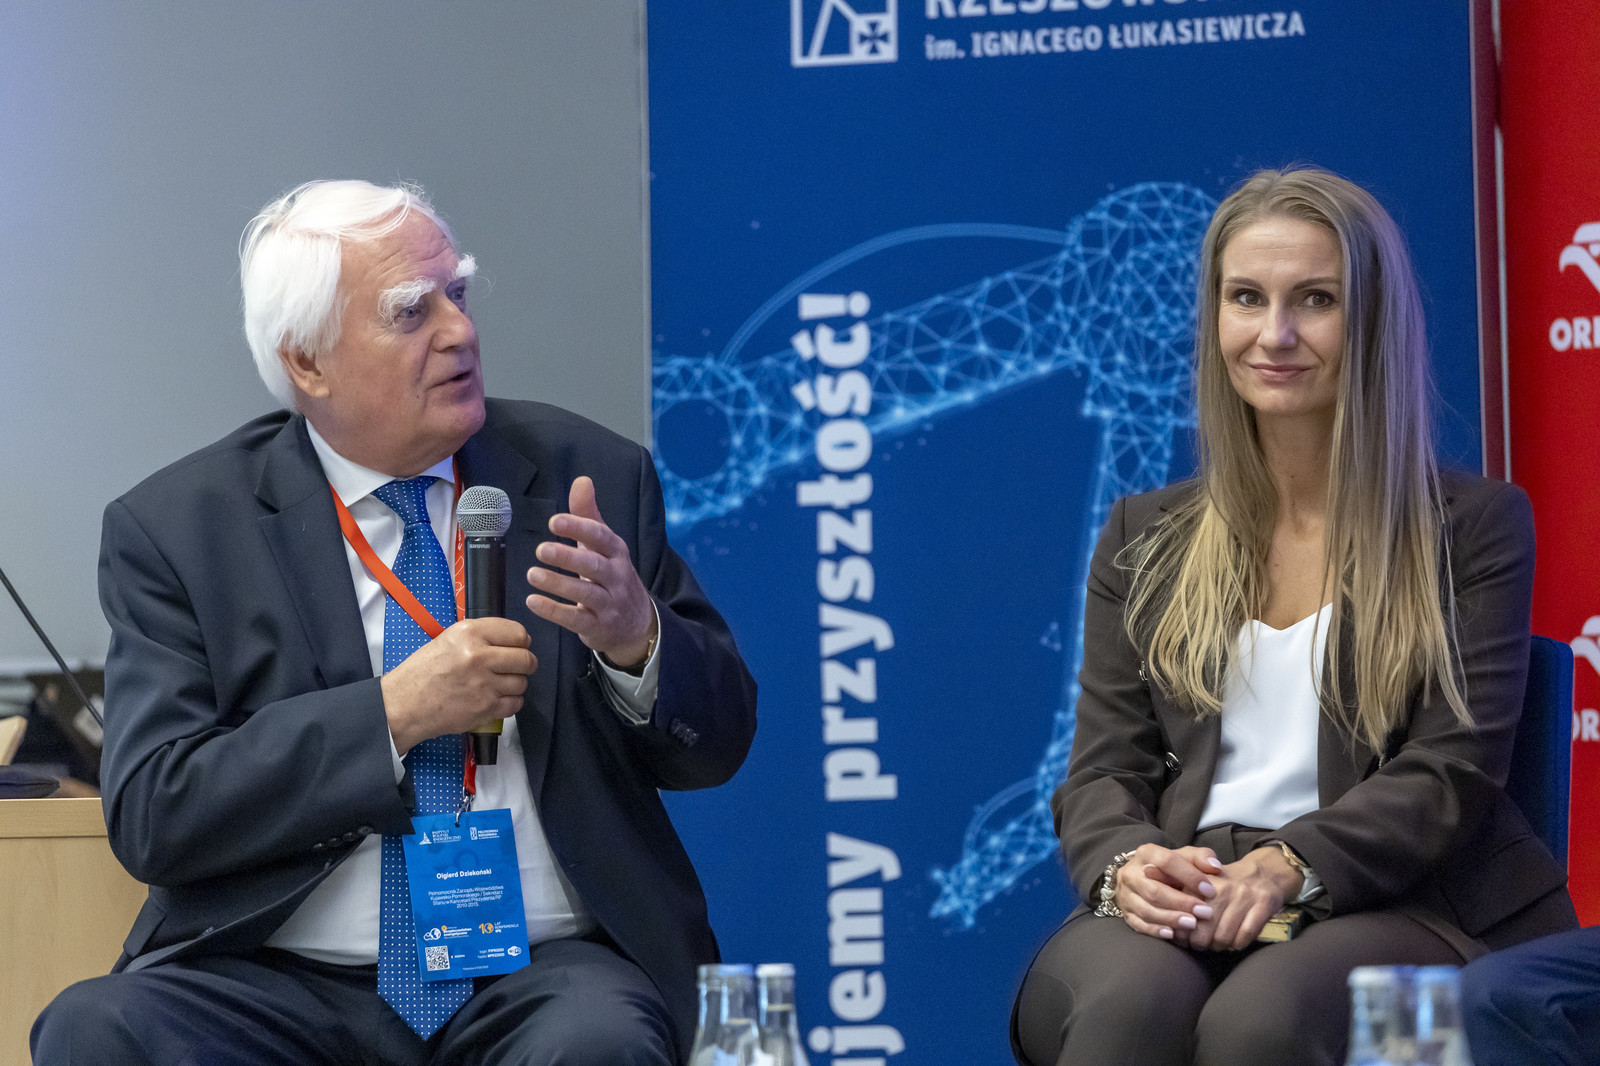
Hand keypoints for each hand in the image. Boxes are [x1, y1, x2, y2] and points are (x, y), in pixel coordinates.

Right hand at [381, 617, 536, 754]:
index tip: (517, 646)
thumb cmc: (423, 672)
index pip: (517, 633)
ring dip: (515, 684)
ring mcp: (484, 684)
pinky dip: (510, 703)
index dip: (521, 641)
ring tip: (499, 684)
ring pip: (522, 682)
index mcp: (470, 633)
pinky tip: (495, 699)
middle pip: (525, 658)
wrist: (404, 704)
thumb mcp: (448, 639)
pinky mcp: (485, 708)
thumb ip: (481, 636)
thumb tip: (513, 639)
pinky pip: (515, 703)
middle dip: (524, 664)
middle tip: (515, 667)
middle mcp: (479, 656)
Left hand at [525, 476, 657, 668]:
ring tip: (532, 573)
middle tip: (541, 549)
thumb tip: (582, 480)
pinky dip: (553, 610)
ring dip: (557, 583)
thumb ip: (589, 515)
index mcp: (617, 553)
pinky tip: (533, 601)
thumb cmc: (612, 577)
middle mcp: (616, 577)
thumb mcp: (604, 546)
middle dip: (568, 557)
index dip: (579, 528)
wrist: (637, 624)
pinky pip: (575, 619)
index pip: (601, 537)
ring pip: (585, 593)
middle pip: (594, 566)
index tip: (554, 521)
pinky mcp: (597, 626)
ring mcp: (609, 604)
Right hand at [1112, 843, 1224, 944]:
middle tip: (1205, 912)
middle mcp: (1131, 873)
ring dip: (1170, 918)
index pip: (1167, 862)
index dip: (1190, 876)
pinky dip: (1155, 930)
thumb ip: (1201, 857)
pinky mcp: (1126, 912)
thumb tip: (1214, 866)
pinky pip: (1138, 924)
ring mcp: (1126, 894)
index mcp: (1146, 854)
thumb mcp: (1184, 856)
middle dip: (1181, 903)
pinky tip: (1172, 933)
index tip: (1210, 890)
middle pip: (1154, 890)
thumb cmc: (1169, 868)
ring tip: (1192, 924)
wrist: (1141, 877)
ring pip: (1146, 909)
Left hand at [1184, 846, 1302, 950]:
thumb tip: (1170, 923)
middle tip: (1201, 945)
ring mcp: (1245, 895)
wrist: (1263, 873)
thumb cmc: (1227, 884)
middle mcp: (1223, 887)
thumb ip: (1182, 897)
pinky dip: (1238, 944)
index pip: (1185, 916)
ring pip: (1224, 936)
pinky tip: (1235, 942)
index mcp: (1202, 882)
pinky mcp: (1264, 904)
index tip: (1184, 939)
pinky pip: (1246, 934)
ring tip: (1217, 944)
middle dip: (1200, 944)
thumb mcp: (1201, 882)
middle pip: (1203, 931)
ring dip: (1219, 946)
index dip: (1183, 934)